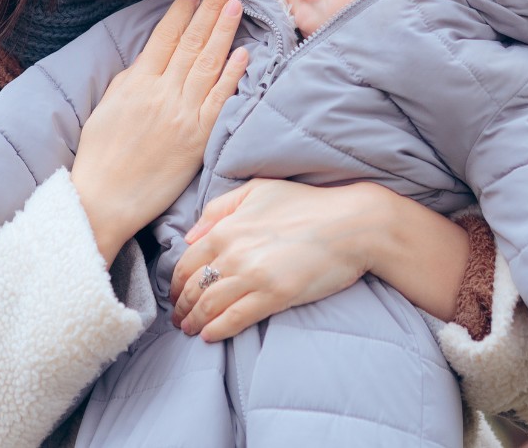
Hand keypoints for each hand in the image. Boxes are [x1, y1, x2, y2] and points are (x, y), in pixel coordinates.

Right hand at [71, 0, 249, 263]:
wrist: (105, 200)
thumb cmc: (100, 156)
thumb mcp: (108, 107)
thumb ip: (131, 80)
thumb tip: (152, 60)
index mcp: (136, 83)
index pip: (164, 38)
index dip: (180, 13)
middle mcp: (162, 94)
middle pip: (191, 43)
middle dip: (209, 9)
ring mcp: (183, 115)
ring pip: (209, 64)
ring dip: (225, 32)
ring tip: (237, 5)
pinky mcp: (199, 138)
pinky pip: (220, 100)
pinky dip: (233, 75)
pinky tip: (244, 53)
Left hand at [168, 179, 392, 341]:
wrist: (351, 223)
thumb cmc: (307, 204)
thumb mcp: (258, 190)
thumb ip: (219, 209)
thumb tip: (191, 236)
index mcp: (226, 228)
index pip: (187, 263)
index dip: (176, 283)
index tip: (175, 294)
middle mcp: (233, 253)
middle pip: (193, 288)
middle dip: (181, 307)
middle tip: (179, 318)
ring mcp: (253, 276)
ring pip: (209, 306)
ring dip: (194, 322)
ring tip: (190, 330)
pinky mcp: (274, 296)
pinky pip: (235, 318)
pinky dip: (217, 330)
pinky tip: (209, 336)